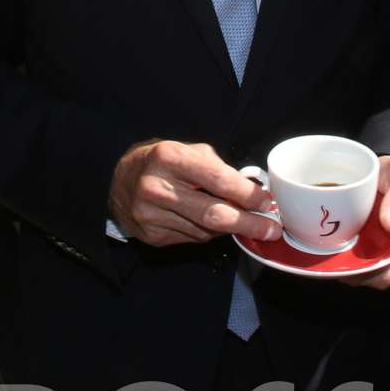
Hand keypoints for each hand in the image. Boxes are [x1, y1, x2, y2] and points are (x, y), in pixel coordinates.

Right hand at [109, 140, 279, 246]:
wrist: (119, 180)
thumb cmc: (162, 162)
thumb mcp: (187, 150)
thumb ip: (219, 168)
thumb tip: (254, 192)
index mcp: (168, 158)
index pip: (218, 179)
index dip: (247, 194)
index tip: (266, 202)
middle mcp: (156, 187)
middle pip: (213, 214)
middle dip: (248, 224)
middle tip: (271, 229)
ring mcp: (151, 215)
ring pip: (205, 231)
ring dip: (229, 229)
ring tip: (240, 221)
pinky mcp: (151, 236)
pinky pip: (193, 240)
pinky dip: (208, 234)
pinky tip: (209, 223)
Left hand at [352, 155, 389, 289]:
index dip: (365, 273)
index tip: (343, 260)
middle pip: (382, 280)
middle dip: (357, 274)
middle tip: (335, 257)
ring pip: (378, 280)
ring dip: (357, 272)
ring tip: (340, 254)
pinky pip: (377, 274)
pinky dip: (361, 268)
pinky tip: (349, 254)